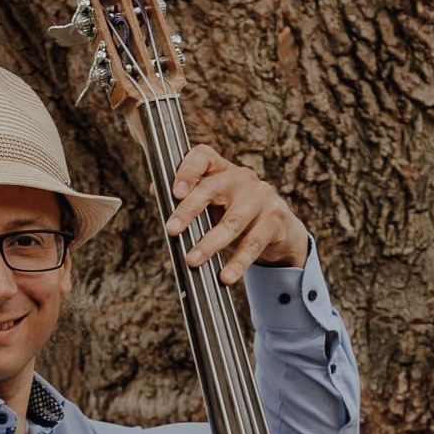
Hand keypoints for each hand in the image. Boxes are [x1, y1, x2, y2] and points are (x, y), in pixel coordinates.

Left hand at [163, 144, 307, 283]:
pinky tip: (225, 277)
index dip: (187, 170)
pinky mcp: (274, 220)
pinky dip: (237, 263)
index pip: (203, 156)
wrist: (279, 230)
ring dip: (210, 244)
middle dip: (189, 210)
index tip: (175, 191)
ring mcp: (260, 197)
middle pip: (212, 188)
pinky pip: (253, 245)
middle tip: (172, 230)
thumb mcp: (213, 203)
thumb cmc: (236, 214)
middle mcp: (241, 178)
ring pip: (232, 222)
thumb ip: (187, 197)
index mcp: (222, 170)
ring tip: (192, 261)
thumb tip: (154, 189)